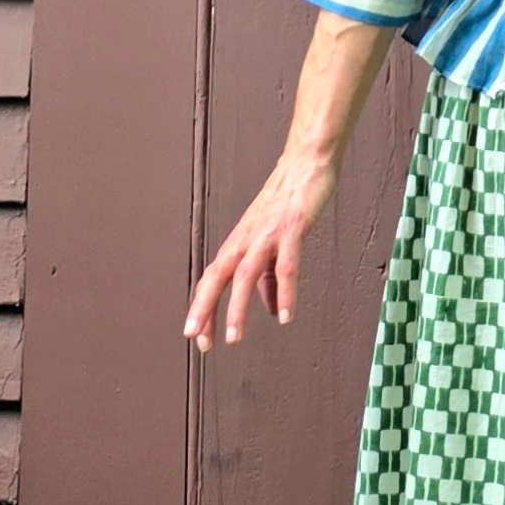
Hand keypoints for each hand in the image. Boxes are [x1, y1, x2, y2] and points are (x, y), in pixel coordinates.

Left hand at [184, 143, 337, 347]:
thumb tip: (268, 307)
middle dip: (205, 309)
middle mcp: (245, 240)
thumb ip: (269, 277)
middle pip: (217, 277)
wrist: (306, 163)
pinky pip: (285, 266)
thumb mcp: (273, 243)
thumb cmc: (288, 202)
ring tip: (233, 338)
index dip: (204, 308)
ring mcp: (266, 234)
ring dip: (236, 308)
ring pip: (244, 275)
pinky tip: (285, 316)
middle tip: (199, 341)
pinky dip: (285, 293)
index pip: (212, 280)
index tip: (199, 338)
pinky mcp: (290, 229)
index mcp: (238, 243)